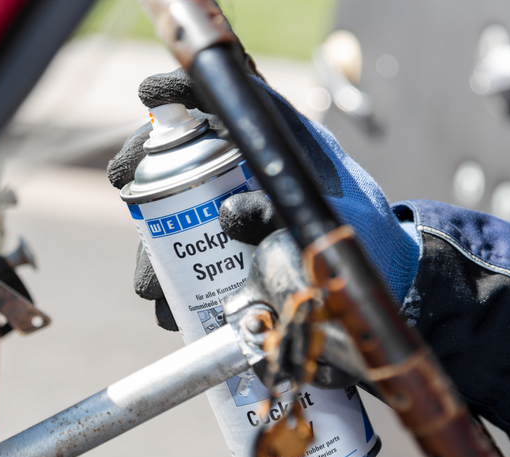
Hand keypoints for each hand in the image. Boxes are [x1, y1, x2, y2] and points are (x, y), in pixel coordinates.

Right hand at [107, 69, 418, 330]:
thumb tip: (230, 217)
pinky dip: (171, 288)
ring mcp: (233, 217)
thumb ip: (284, 208)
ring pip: (173, 217)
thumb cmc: (362, 231)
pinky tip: (168, 308)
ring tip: (149, 274)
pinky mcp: (230, 258)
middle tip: (128, 183)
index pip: (219, 106)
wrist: (381, 274)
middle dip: (146, 169)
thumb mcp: (333, 210)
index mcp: (271, 150)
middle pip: (179, 160)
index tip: (152, 94)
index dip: (180, 94)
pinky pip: (187, 267)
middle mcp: (245, 178)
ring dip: (151, 244)